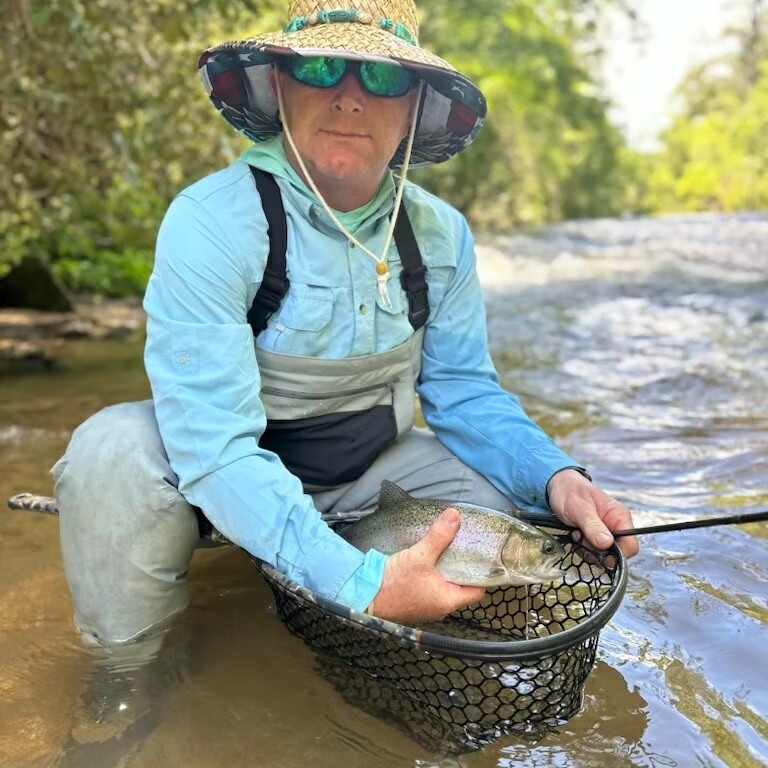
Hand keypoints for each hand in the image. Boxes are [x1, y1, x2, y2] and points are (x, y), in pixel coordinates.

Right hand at [368, 508, 486, 623]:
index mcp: (449, 601)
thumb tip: (455, 516)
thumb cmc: (395, 583)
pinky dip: (433, 575)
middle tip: (465, 548)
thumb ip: (439, 536)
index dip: (483, 574)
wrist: (364, 596)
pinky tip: (429, 559)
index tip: (482, 556)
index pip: (478, 591)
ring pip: (445, 586)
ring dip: (447, 571)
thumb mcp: (419, 556)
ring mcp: (426, 606)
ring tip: (448, 550)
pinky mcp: (414, 601)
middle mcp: (440, 608)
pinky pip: (430, 587)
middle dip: (464, 568)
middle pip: (462, 587)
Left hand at [547, 469, 638, 558]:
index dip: (618, 554)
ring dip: (588, 549)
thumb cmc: (571, 492)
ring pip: (603, 554)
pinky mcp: (595, 536)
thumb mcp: (580, 509)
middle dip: (598, 552)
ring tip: (577, 534)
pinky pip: (593, 552)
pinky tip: (576, 535)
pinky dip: (583, 548)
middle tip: (582, 540)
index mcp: (619, 516)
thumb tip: (607, 544)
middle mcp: (616, 526)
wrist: (560, 486)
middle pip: (617, 553)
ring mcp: (605, 532)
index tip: (599, 552)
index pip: (631, 545)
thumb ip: (593, 526)